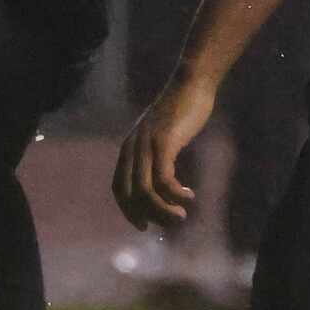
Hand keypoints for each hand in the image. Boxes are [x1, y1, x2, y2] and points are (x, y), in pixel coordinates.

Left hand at [113, 75, 218, 230]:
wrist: (191, 84)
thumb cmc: (181, 110)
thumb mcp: (162, 135)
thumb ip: (157, 154)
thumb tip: (163, 179)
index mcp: (129, 148)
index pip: (119, 189)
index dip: (129, 211)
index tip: (145, 226)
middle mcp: (132, 148)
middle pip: (131, 195)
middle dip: (149, 215)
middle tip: (171, 223)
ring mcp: (146, 145)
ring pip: (147, 192)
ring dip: (164, 210)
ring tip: (181, 215)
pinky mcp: (164, 143)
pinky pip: (164, 179)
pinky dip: (175, 194)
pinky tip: (189, 196)